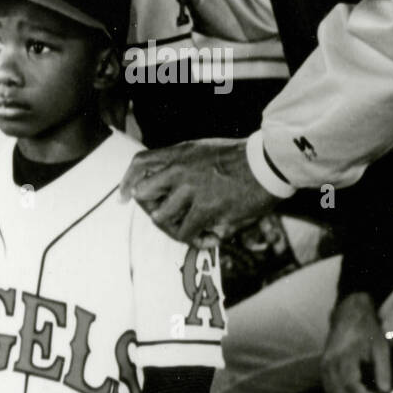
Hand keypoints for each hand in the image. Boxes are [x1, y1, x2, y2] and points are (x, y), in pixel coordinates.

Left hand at [120, 138, 277, 244]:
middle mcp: (179, 170)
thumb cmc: (243, 160)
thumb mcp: (206, 150)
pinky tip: (213, 239)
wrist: (268, 165)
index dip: (127, 181)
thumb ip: (185, 165)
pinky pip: (186, 234)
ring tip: (195, 231)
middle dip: (152, 209)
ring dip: (176, 229)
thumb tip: (171, 187)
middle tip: (171, 218)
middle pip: (142, 194)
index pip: (140, 163)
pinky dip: (197, 242)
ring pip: (161, 219)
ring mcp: (190, 189)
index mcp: (179, 154)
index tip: (124, 197)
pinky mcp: (205, 209)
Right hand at [321, 292, 392, 392]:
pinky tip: (352, 389)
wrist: (350, 313)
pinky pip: (327, 385)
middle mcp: (331, 360)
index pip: (351, 385)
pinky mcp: (323, 363)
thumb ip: (383, 369)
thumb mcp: (380, 346)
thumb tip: (384, 391)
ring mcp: (325, 362)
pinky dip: (339, 391)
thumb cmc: (368, 329)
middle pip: (340, 391)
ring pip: (332, 390)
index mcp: (346, 355)